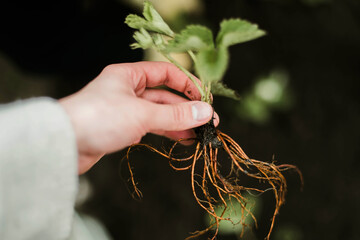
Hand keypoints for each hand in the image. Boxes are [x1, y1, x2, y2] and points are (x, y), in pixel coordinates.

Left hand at [59, 61, 217, 173]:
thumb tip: (205, 112)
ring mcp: (124, 110)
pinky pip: (149, 127)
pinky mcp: (120, 128)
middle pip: (164, 96)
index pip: (165, 73)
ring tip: (198, 134)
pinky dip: (164, 132)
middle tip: (207, 122)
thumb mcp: (142, 114)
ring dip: (178, 123)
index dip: (186, 83)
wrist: (64, 144)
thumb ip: (175, 114)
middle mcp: (127, 90)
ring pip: (158, 113)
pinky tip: (179, 139)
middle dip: (186, 109)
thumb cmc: (99, 118)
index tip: (203, 99)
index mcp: (129, 75)